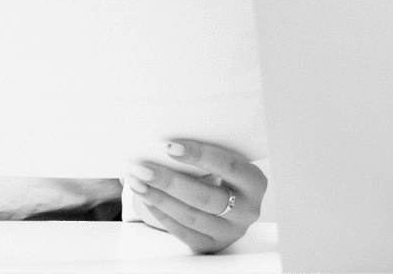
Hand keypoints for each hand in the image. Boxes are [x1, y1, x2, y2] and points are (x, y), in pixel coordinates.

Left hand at [128, 140, 265, 253]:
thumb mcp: (228, 166)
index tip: (169, 146)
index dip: (198, 155)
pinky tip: (147, 199)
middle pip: (205, 196)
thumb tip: (168, 147)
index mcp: (255, 183)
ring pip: (190, 215)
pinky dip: (161, 213)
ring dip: (159, 198)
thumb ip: (209, 158)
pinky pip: (181, 230)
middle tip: (143, 169)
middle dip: (170, 182)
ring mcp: (230, 231)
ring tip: (137, 182)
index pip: (227, 166)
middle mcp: (247, 210)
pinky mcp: (211, 245)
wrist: (233, 209)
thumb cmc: (226, 178)